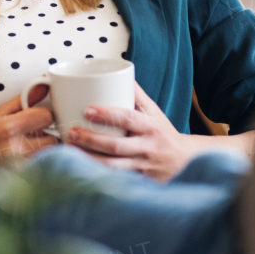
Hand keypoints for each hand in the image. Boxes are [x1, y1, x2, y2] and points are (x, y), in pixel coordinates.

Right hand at [0, 85, 56, 173]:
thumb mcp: (0, 111)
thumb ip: (25, 98)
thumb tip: (46, 83)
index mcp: (10, 128)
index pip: (46, 117)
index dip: (45, 115)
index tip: (38, 118)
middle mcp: (16, 149)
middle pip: (53, 139)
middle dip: (48, 134)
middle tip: (36, 133)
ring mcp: (20, 168)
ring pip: (50, 155)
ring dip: (45, 149)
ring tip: (31, 146)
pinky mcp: (22, 180)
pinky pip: (44, 168)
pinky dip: (41, 162)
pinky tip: (27, 158)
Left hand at [67, 83, 206, 182]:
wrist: (185, 162)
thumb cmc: (163, 133)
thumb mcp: (154, 112)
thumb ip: (136, 95)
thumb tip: (118, 71)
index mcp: (151, 127)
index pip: (128, 118)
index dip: (107, 114)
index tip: (87, 109)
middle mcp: (147, 148)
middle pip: (116, 146)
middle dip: (91, 140)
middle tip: (71, 132)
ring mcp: (142, 168)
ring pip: (113, 167)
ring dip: (89, 160)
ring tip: (70, 151)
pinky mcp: (138, 182)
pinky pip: (115, 181)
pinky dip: (97, 176)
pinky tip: (80, 170)